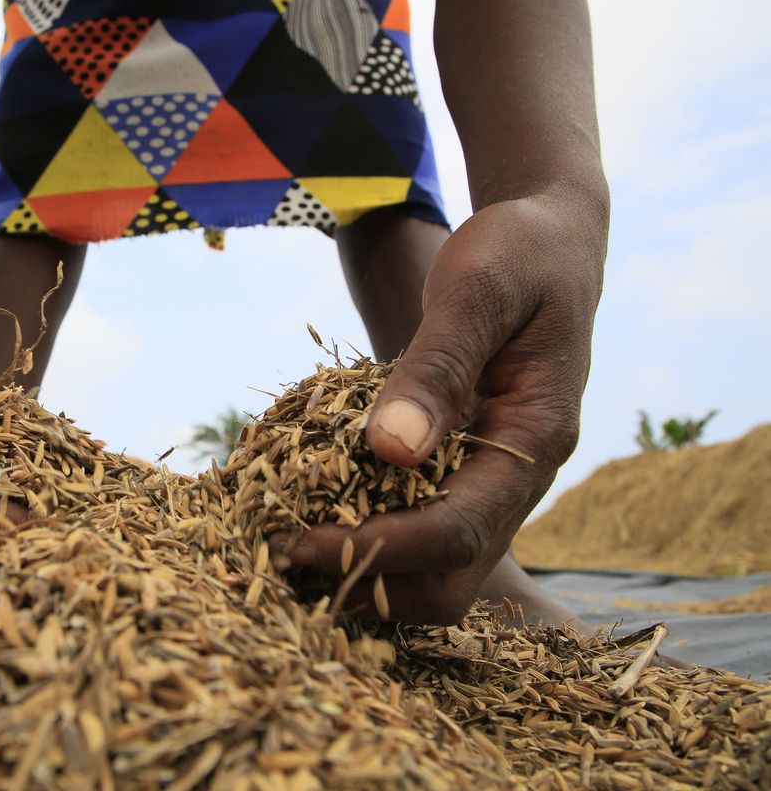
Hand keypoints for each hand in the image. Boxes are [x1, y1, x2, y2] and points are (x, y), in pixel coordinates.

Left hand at [284, 192, 607, 623]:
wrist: (546, 241)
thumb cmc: (516, 254)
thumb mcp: (475, 293)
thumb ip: (438, 368)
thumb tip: (392, 452)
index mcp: (535, 441)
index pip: (461, 532)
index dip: (382, 550)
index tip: (303, 545)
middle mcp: (515, 476)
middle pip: (451, 581)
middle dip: (371, 586)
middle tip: (285, 561)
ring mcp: (487, 475)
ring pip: (431, 565)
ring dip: (361, 569)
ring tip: (281, 545)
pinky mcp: (456, 463)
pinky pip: (410, 517)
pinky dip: (359, 524)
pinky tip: (299, 507)